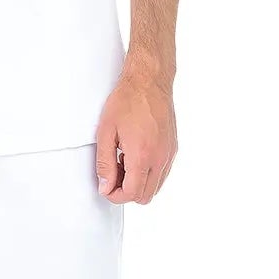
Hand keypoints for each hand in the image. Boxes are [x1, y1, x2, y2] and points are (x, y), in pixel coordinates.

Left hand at [95, 65, 176, 202]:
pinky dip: (148, 173)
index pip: (131, 194)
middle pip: (145, 196)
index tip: (106, 187)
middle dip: (126, 191)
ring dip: (138, 183)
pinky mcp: (173, 149)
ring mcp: (169, 154)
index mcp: (142, 155)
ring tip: (124, 162)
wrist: (149, 82)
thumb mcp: (106, 132)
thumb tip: (105, 186)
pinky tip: (136, 155)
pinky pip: (162, 173)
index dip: (115, 196)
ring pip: (156, 187)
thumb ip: (104, 163)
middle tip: (113, 174)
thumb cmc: (127, 101)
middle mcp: (160, 158)